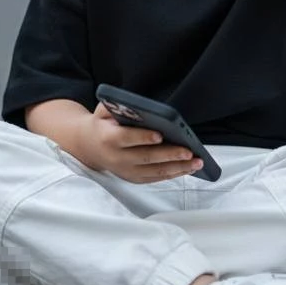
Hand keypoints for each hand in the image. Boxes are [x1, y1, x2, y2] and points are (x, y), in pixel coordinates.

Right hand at [79, 103, 203, 183]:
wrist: (89, 146)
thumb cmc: (102, 124)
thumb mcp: (104, 110)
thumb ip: (118, 106)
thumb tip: (138, 105)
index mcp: (108, 138)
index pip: (127, 139)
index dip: (143, 137)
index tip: (160, 135)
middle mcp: (117, 158)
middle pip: (147, 158)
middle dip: (170, 155)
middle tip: (189, 151)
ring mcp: (126, 171)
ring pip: (155, 172)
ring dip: (178, 168)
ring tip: (196, 162)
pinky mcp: (134, 179)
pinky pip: (156, 178)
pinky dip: (174, 174)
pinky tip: (188, 168)